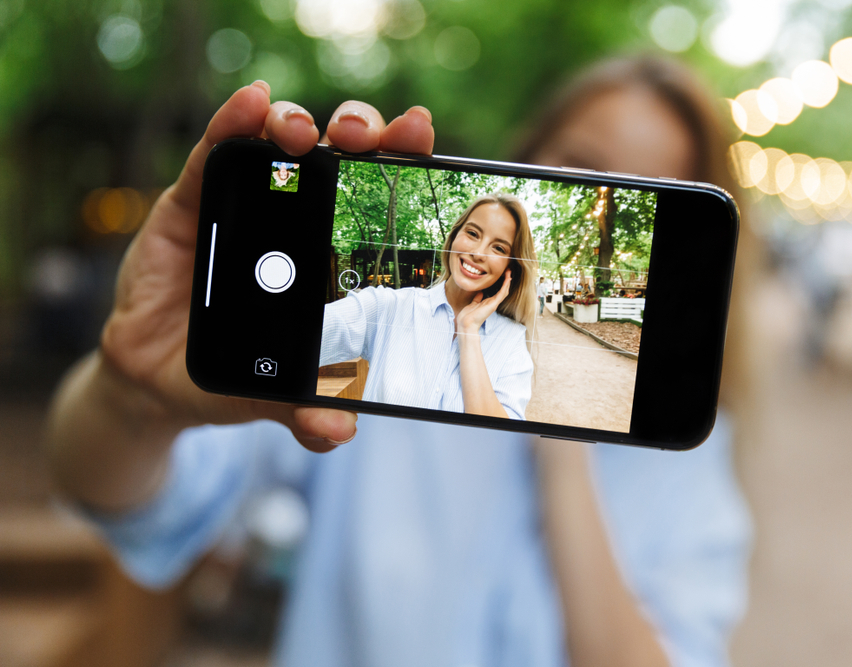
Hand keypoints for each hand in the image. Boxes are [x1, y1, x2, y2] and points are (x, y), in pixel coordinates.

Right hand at [101, 83, 434, 450]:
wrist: (157, 378)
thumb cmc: (233, 373)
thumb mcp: (273, 394)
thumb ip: (305, 409)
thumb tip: (340, 428)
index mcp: (330, 253)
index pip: (374, 198)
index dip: (400, 163)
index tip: (421, 141)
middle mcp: (294, 219)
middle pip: (337, 155)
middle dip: (361, 133)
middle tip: (369, 139)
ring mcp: (242, 204)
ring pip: (280, 141)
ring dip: (298, 123)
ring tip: (304, 131)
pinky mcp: (189, 201)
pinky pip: (213, 152)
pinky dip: (232, 122)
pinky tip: (251, 103)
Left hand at [455, 269, 511, 336]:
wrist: (466, 323)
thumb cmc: (468, 315)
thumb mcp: (473, 304)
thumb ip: (477, 298)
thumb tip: (480, 292)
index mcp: (488, 303)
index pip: (498, 291)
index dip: (501, 283)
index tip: (502, 274)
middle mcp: (492, 303)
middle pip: (503, 290)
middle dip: (506, 281)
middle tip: (508, 271)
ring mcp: (494, 304)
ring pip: (504, 291)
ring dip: (507, 281)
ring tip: (509, 272)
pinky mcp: (493, 304)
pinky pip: (502, 293)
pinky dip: (505, 286)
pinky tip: (508, 279)